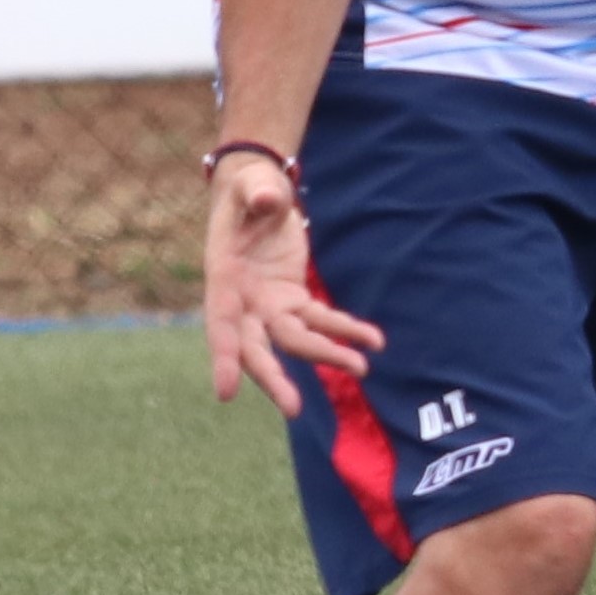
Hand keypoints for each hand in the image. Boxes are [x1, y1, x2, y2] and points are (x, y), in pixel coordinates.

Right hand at [203, 156, 384, 417]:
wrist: (259, 192)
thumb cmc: (248, 189)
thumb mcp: (250, 186)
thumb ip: (257, 193)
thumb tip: (267, 200)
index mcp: (223, 281)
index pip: (221, 326)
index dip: (223, 358)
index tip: (225, 393)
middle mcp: (244, 302)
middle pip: (257, 347)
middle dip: (273, 379)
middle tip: (294, 409)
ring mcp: (270, 306)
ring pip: (296, 340)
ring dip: (327, 355)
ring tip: (362, 367)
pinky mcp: (294, 300)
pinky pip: (322, 320)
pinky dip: (346, 330)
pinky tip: (374, 340)